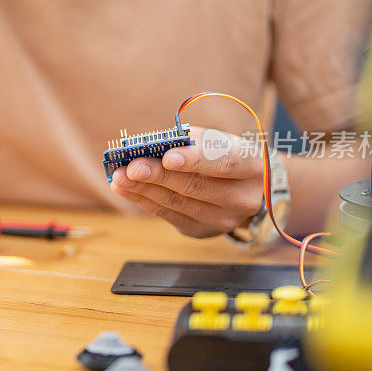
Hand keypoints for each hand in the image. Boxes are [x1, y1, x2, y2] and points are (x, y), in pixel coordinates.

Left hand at [109, 127, 263, 237]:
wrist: (252, 190)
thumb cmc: (229, 156)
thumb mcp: (222, 141)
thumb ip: (193, 140)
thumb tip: (155, 143)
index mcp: (253, 167)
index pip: (224, 163)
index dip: (195, 160)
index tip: (168, 156)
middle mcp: (243, 198)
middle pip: (195, 187)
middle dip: (159, 176)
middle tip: (131, 167)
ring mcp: (224, 219)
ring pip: (178, 203)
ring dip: (144, 189)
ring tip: (119, 177)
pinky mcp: (202, 230)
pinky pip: (169, 214)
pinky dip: (144, 200)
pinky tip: (125, 189)